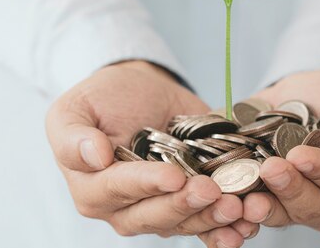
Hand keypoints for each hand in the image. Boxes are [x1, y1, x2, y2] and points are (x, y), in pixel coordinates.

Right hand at [46, 60, 257, 244]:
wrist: (138, 92)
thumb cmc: (102, 99)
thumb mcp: (73, 109)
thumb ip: (73, 136)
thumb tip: (94, 156)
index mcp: (91, 188)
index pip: (118, 190)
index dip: (147, 185)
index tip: (174, 175)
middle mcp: (122, 208)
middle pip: (153, 215)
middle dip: (185, 205)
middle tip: (213, 190)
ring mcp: (156, 209)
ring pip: (183, 224)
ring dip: (212, 219)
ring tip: (238, 206)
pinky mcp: (185, 205)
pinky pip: (205, 225)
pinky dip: (226, 228)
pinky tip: (246, 225)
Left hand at [242, 69, 319, 231]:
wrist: (306, 94)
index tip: (301, 155)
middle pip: (311, 206)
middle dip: (290, 188)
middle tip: (271, 168)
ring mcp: (295, 204)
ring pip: (282, 214)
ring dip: (265, 207)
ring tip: (249, 198)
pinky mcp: (266, 197)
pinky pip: (255, 209)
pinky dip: (242, 207)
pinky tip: (232, 199)